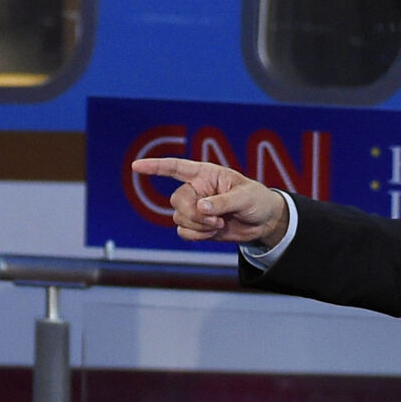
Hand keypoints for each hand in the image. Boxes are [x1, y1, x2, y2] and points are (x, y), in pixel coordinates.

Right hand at [127, 157, 290, 246]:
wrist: (264, 222)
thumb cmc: (257, 200)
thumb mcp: (245, 197)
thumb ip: (222, 202)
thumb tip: (201, 207)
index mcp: (206, 174)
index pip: (176, 168)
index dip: (156, 166)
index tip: (136, 166)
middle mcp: (196, 189)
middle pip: (177, 201)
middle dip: (193, 214)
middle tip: (215, 220)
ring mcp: (195, 208)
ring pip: (178, 218)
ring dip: (198, 226)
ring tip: (218, 224)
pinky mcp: (197, 226)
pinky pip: (183, 232)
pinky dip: (196, 235)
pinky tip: (212, 233)